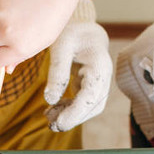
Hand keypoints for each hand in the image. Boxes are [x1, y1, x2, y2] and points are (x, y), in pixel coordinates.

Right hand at [0, 0, 79, 70]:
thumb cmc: (51, 17)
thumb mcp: (41, 42)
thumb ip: (20, 56)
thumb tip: (6, 69)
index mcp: (19, 48)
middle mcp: (8, 33)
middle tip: (9, 30)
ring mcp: (1, 15)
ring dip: (2, 18)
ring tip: (22, 10)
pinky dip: (3, 3)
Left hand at [44, 0, 111, 131]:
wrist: (83, 29)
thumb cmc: (72, 33)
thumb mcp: (60, 47)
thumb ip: (57, 72)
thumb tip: (50, 100)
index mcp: (99, 65)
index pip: (91, 95)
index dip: (76, 112)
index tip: (60, 122)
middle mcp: (104, 77)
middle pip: (93, 106)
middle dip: (73, 118)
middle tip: (51, 124)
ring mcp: (100, 83)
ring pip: (90, 108)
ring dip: (71, 116)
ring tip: (49, 117)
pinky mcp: (92, 88)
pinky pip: (84, 104)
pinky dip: (70, 110)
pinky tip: (53, 110)